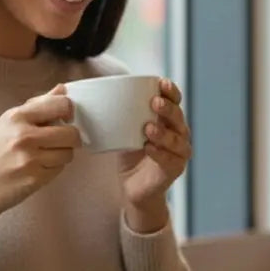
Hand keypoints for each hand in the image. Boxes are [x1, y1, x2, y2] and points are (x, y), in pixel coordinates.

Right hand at [0, 85, 79, 250]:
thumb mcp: (7, 124)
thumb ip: (36, 106)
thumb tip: (62, 89)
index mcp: (16, 116)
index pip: (60, 104)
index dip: (68, 112)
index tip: (65, 119)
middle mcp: (24, 135)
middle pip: (71, 133)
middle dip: (70, 138)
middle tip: (59, 142)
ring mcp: (30, 158)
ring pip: (68, 153)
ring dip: (61, 156)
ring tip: (43, 157)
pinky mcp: (35, 179)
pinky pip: (60, 170)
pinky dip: (53, 169)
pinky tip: (37, 169)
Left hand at [118, 79, 190, 229]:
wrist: (132, 187)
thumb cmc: (130, 154)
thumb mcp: (123, 130)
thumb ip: (118, 114)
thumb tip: (90, 95)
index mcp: (168, 119)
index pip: (175, 100)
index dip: (171, 91)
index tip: (161, 83)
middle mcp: (178, 133)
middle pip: (178, 117)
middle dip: (168, 109)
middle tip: (154, 103)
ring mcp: (179, 152)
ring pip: (176, 139)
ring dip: (163, 132)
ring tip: (148, 128)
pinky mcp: (174, 169)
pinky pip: (169, 160)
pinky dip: (159, 153)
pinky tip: (149, 148)